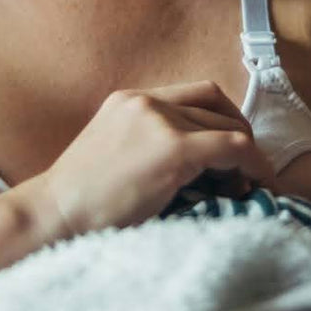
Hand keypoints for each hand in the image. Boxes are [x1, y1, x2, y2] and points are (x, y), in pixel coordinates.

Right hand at [10, 80, 276, 238]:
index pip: (195, 94)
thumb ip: (147, 145)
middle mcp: (145, 102)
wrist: (53, 216)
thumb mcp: (112, 155)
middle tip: (246, 168)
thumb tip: (196, 163)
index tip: (230, 148)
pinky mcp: (173, 148)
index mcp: (129, 100)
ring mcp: (159, 122)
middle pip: (215, 105)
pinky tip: (256, 185)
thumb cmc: (78, 203)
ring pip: (227, 128)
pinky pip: (233, 148)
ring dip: (246, 155)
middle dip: (239, 134)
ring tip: (247, 185)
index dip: (222, 118)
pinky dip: (253, 165)